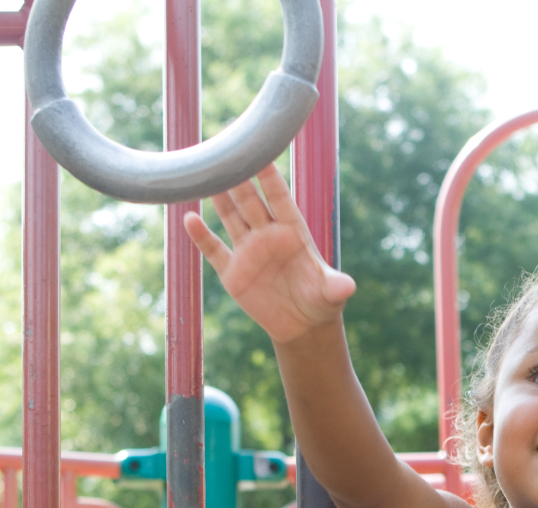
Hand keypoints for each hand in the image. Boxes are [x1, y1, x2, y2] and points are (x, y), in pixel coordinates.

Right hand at [183, 164, 356, 344]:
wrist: (303, 325)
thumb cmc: (321, 301)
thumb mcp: (331, 294)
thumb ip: (336, 286)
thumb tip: (348, 287)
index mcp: (293, 232)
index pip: (280, 199)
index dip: (270, 178)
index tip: (260, 154)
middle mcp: (269, 235)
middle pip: (251, 202)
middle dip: (239, 178)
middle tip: (226, 153)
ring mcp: (249, 251)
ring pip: (231, 217)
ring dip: (219, 199)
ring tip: (205, 174)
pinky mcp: (234, 272)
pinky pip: (214, 250)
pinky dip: (201, 236)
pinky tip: (189, 218)